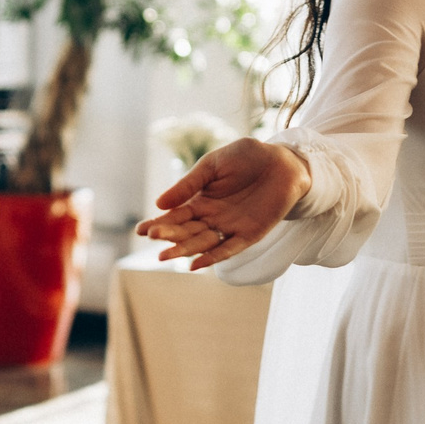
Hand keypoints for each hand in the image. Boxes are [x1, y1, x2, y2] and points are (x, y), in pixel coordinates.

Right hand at [135, 138, 313, 268]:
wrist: (283, 160)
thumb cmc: (246, 158)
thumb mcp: (212, 165)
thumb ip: (188, 184)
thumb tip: (159, 204)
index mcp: (200, 200)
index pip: (175, 216)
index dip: (158, 223)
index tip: (141, 230)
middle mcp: (211, 217)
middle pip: (186, 231)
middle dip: (169, 236)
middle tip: (153, 237)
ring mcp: (229, 227)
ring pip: (202, 243)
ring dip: (184, 250)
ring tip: (165, 256)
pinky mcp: (249, 235)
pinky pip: (229, 249)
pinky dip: (213, 258)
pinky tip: (195, 265)